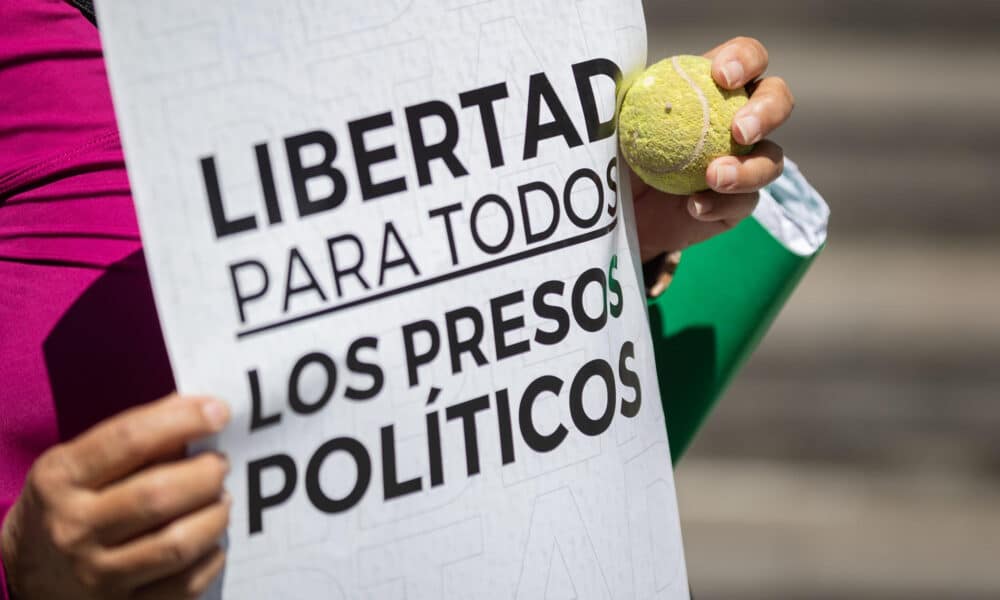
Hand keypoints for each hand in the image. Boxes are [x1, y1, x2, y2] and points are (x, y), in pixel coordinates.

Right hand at [1, 395, 230, 599]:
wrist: (28, 571)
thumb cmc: (68, 503)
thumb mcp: (78, 462)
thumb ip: (133, 438)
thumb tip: (202, 413)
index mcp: (61, 478)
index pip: (129, 440)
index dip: (183, 421)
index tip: (219, 411)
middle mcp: (73, 528)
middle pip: (158, 495)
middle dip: (206, 473)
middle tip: (221, 465)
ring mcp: (96, 575)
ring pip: (176, 544)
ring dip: (214, 516)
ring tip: (221, 501)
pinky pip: (183, 585)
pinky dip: (210, 559)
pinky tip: (211, 541)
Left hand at [632, 36, 793, 260]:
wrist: (618, 211)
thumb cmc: (619, 152)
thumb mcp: (616, 120)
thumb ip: (626, 94)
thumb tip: (620, 73)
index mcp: (715, 86)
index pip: (747, 59)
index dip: (745, 60)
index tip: (721, 76)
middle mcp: (739, 119)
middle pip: (778, 101)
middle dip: (767, 111)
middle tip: (739, 130)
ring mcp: (745, 162)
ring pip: (772, 159)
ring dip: (749, 169)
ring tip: (714, 177)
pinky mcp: (739, 202)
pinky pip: (744, 203)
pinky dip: (720, 204)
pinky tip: (695, 206)